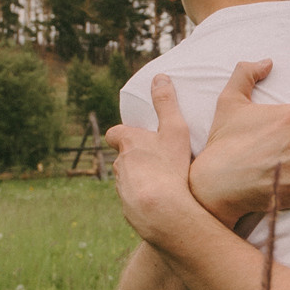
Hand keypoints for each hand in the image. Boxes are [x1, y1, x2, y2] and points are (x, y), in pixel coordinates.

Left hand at [105, 75, 203, 244]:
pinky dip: (146, 200)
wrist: (162, 212)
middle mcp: (119, 166)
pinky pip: (136, 202)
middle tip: (158, 160)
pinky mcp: (129, 210)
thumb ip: (167, 104)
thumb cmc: (169, 167)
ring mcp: (122, 190)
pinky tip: (164, 204)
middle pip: (123, 159)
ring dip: (141, 180)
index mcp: (127, 144)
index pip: (114, 134)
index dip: (122, 134)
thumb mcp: (174, 130)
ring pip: (129, 181)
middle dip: (135, 159)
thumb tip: (159, 77)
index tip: (133, 136)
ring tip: (164, 184)